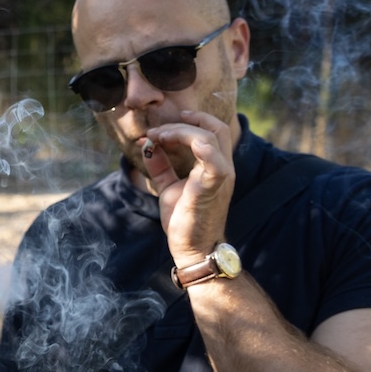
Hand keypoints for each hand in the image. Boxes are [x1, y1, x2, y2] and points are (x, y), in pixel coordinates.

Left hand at [142, 110, 235, 260]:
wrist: (193, 249)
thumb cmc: (185, 219)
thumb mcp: (169, 187)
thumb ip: (160, 165)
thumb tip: (147, 144)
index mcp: (215, 166)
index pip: (211, 130)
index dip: (188, 122)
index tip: (161, 128)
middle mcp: (223, 168)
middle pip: (215, 128)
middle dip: (184, 122)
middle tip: (158, 130)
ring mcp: (220, 177)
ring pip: (210, 137)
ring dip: (181, 132)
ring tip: (159, 137)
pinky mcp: (211, 189)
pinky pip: (214, 162)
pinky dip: (200, 148)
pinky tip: (177, 142)